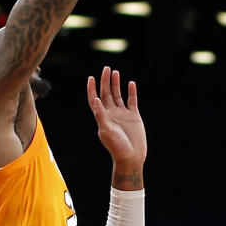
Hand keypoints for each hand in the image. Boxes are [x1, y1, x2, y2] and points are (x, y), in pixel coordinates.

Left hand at [88, 67, 145, 185]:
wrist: (131, 156)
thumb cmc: (116, 146)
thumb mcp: (106, 131)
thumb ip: (100, 115)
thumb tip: (95, 99)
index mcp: (102, 117)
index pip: (94, 99)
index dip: (92, 89)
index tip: (91, 77)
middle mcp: (111, 113)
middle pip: (106, 94)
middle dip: (105, 81)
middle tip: (106, 68)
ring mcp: (123, 114)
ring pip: (118, 95)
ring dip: (116, 84)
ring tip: (115, 72)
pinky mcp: (134, 116)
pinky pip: (132, 101)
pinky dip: (131, 92)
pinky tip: (131, 83)